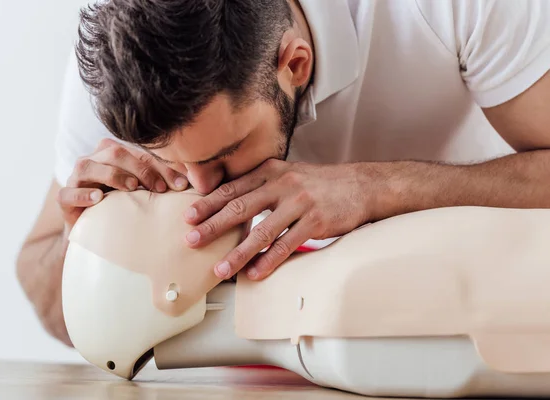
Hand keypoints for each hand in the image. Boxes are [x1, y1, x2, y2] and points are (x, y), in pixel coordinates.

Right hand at [57, 138, 188, 229]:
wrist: (93, 231)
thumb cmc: (122, 207)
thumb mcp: (144, 194)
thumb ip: (160, 183)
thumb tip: (189, 184)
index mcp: (114, 154)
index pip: (140, 154)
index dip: (161, 167)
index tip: (180, 185)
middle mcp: (94, 160)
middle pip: (115, 152)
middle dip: (140, 169)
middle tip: (159, 188)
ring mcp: (76, 177)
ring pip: (89, 166)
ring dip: (113, 175)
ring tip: (132, 187)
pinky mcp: (64, 198)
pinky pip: (68, 193)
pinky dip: (82, 194)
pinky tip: (97, 198)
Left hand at [183, 159, 380, 279]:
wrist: (361, 185)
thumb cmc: (320, 183)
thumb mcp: (289, 174)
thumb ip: (262, 185)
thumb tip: (231, 203)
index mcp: (271, 172)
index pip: (233, 188)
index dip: (209, 203)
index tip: (189, 217)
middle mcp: (282, 184)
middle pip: (240, 207)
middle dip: (213, 226)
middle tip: (192, 240)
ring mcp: (299, 203)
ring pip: (262, 231)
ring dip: (238, 253)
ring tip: (220, 269)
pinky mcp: (315, 221)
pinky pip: (287, 245)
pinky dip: (269, 261)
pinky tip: (256, 273)